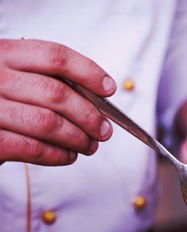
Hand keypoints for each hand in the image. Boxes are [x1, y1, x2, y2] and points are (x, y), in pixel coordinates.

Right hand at [0, 38, 114, 165]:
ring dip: (78, 138)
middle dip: (89, 115)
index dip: (88, 72)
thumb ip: (44, 80)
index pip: (55, 56)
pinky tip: (68, 156)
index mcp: (3, 54)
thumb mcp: (12, 78)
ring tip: (89, 146)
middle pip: (57, 93)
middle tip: (104, 130)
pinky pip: (33, 148)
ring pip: (48, 123)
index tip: (108, 89)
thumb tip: (95, 100)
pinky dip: (58, 155)